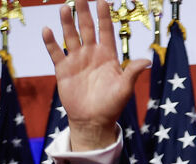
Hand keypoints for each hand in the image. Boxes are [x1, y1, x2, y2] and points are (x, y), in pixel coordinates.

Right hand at [41, 0, 149, 150]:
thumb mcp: (125, 88)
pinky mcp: (63, 69)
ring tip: (64, 8)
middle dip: (84, 13)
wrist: (93, 120)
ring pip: (71, 37)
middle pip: (87, 29)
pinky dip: (51, 42)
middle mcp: (92, 55)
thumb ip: (133, 73)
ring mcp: (77, 60)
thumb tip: (147, 61)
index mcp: (108, 57)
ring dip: (67, 23)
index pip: (106, 32)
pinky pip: (56, 52)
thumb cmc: (112, 105)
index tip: (102, 1)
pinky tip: (47, 30)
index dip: (104, 17)